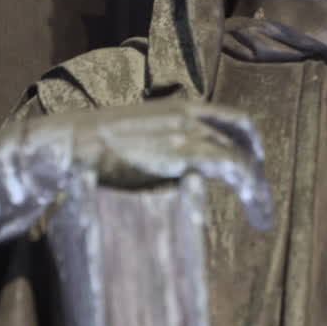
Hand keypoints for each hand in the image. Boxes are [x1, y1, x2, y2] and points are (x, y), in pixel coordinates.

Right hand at [0, 101, 272, 244]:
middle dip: (258, 170)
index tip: (256, 171)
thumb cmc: (90, 149)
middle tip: (261, 204)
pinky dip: (252, 190)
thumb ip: (159, 147)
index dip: (250, 145)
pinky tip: (255, 213)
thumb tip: (173, 173)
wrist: (64, 144)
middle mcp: (187, 114)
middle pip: (242, 138)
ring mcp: (186, 131)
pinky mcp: (183, 151)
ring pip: (241, 157)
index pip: (231, 120)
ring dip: (258, 189)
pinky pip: (234, 168)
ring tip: (263, 218)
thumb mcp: (134, 138)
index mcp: (177, 107)